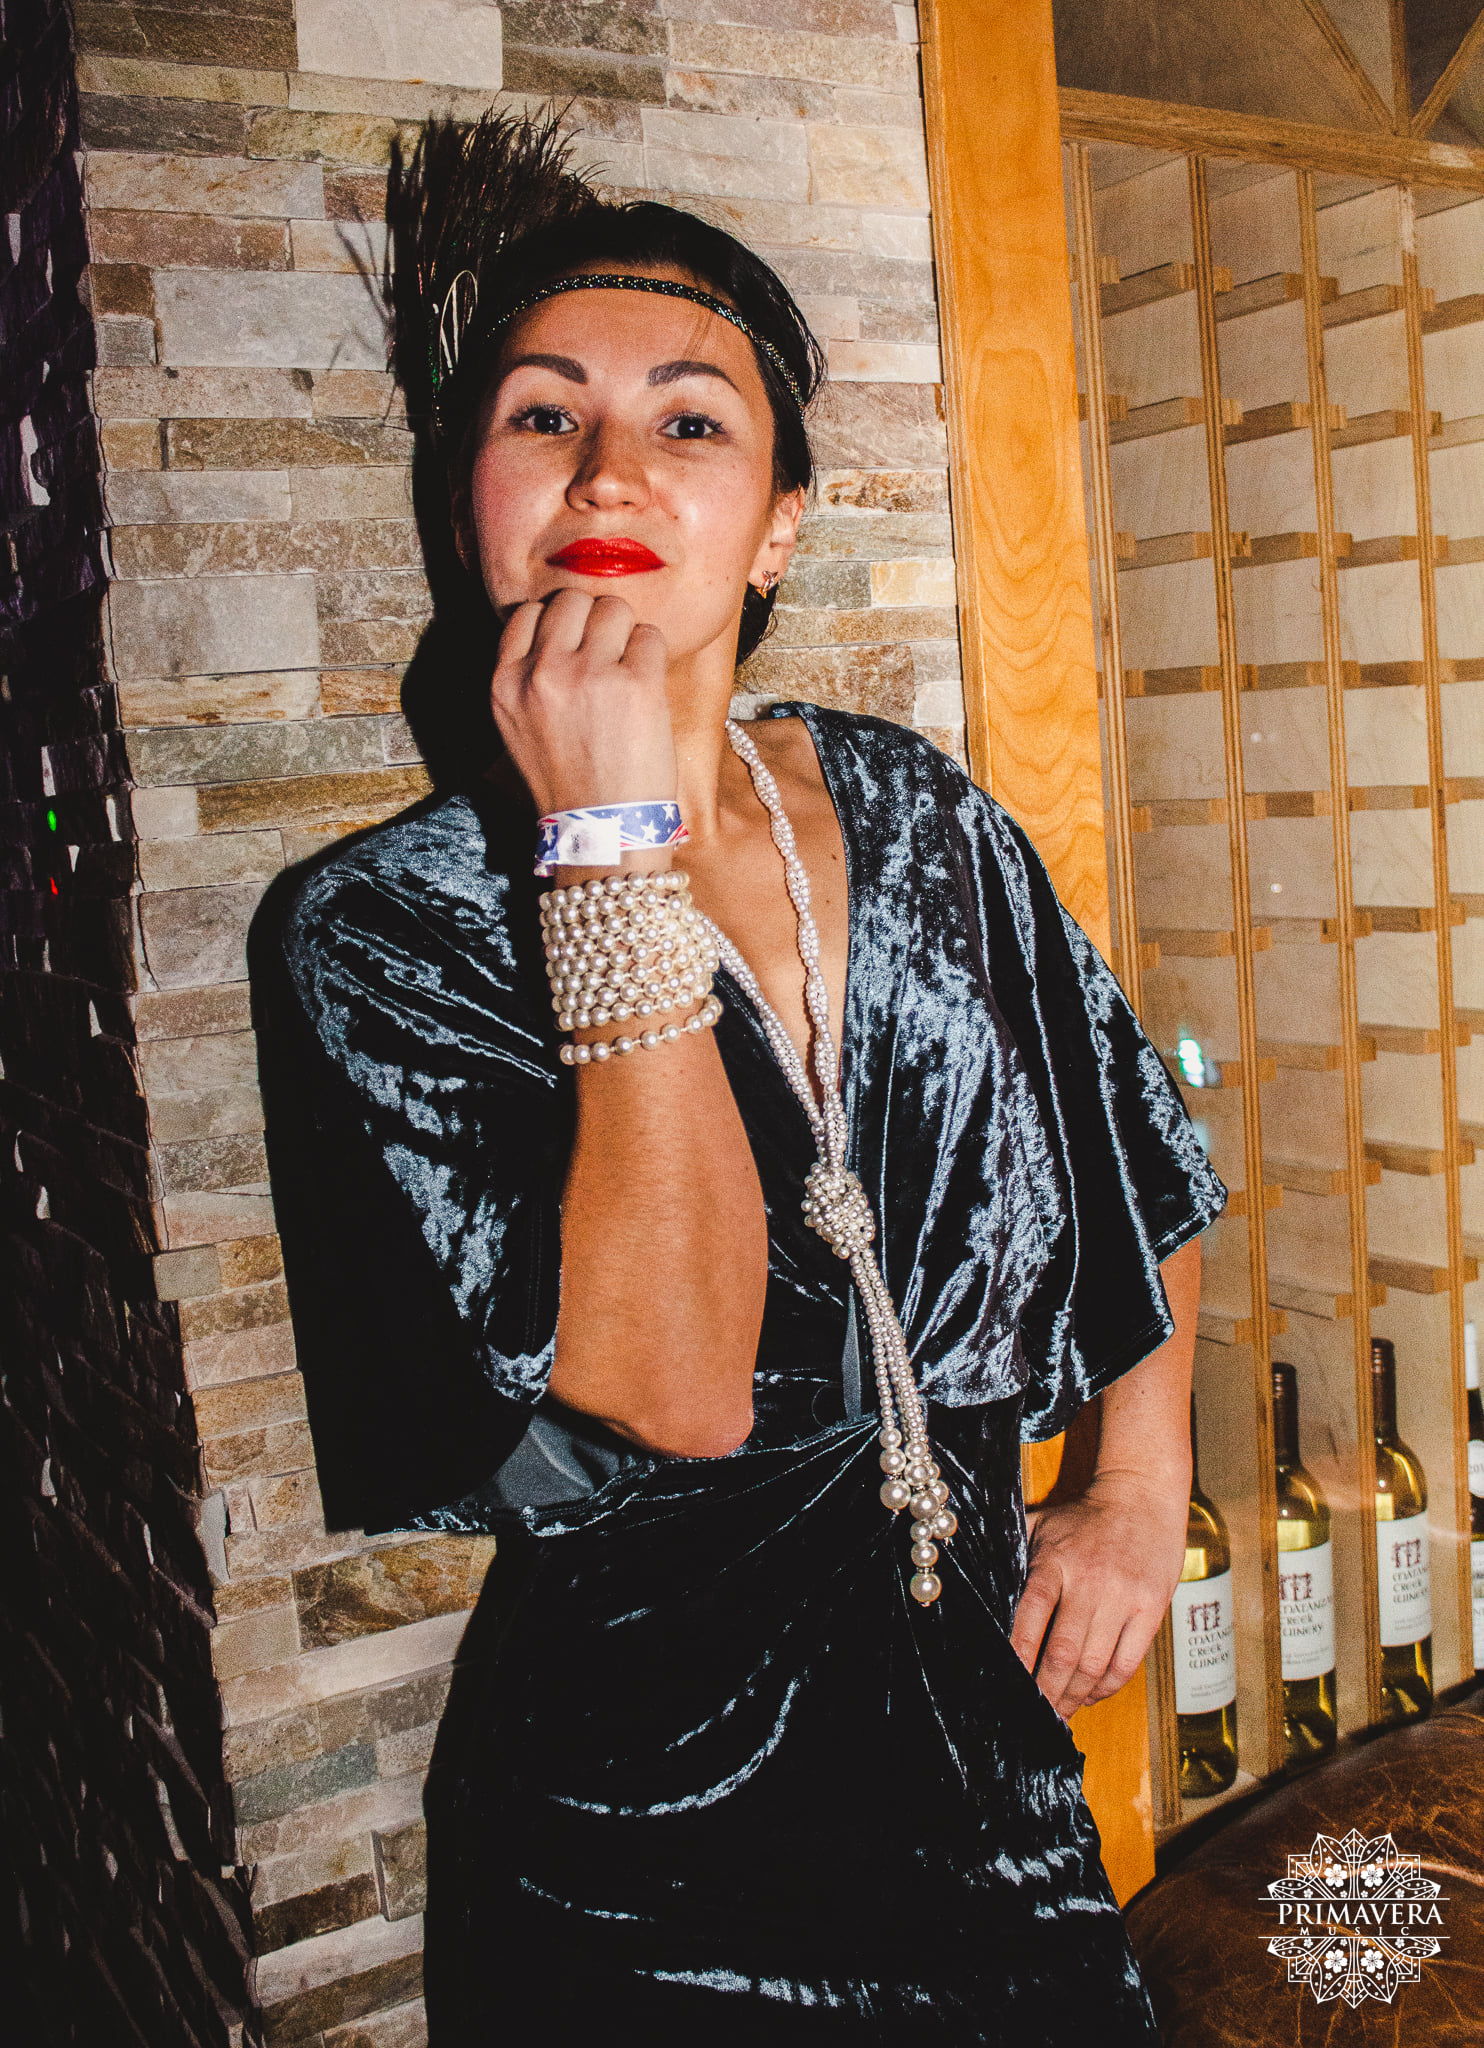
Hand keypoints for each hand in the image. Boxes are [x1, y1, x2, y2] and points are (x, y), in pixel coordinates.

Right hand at [491, 587, 674, 816]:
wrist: (603, 829)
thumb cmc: (567, 782)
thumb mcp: (518, 728)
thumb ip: (527, 677)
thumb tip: (557, 631)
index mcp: (505, 682)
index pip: (527, 612)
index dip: (556, 623)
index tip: (573, 646)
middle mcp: (542, 672)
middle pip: (571, 600)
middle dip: (592, 620)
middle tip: (606, 654)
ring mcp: (589, 674)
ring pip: (613, 607)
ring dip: (625, 631)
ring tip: (627, 669)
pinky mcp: (636, 683)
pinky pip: (650, 635)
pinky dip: (651, 653)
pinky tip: (646, 686)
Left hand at [1009, 1467, 1186, 1719]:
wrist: (1142, 1496)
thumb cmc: (1082, 1518)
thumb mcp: (1040, 1524)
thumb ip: (1009, 1553)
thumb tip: (970, 1580)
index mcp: (1055, 1560)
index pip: (1031, 1617)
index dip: (1017, 1657)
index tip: (1005, 1686)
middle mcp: (1090, 1581)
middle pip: (1063, 1652)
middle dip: (1045, 1692)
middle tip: (1031, 1715)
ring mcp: (1123, 1597)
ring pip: (1095, 1665)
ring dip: (1074, 1696)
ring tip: (1059, 1712)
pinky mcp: (1151, 1608)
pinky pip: (1127, 1663)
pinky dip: (1106, 1688)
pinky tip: (1090, 1695)